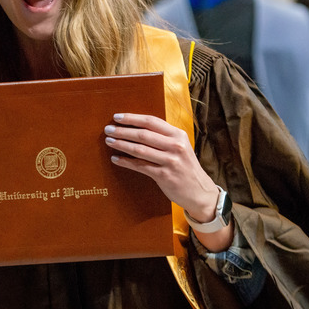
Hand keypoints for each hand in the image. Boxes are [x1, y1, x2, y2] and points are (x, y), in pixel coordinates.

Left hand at [104, 113, 232, 251]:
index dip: (132, 118)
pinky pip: (140, 166)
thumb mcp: (180, 146)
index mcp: (178, 135)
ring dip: (121, 144)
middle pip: (143, 134)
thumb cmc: (185, 166)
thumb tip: (136, 127)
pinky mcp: (164, 176)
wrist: (200, 191)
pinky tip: (116, 158)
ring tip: (109, 141)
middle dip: (122, 131)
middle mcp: (175, 146)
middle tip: (108, 129)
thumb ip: (163, 136)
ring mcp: (170, 161)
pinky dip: (126, 162)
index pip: (151, 121)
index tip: (117, 117)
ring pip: (140, 150)